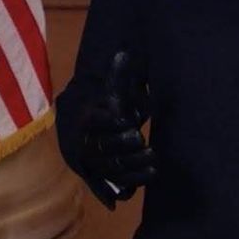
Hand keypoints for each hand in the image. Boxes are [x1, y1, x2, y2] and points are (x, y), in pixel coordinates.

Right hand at [81, 51, 156, 208]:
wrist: (94, 133)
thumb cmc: (108, 107)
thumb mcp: (111, 90)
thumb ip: (117, 74)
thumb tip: (123, 53)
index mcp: (86, 121)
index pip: (92, 121)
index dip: (106, 121)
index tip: (124, 119)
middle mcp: (87, 146)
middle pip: (102, 148)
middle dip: (121, 143)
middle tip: (139, 136)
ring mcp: (96, 165)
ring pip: (112, 168)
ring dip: (133, 165)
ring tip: (153, 156)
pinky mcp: (106, 180)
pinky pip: (117, 185)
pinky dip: (134, 183)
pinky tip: (151, 174)